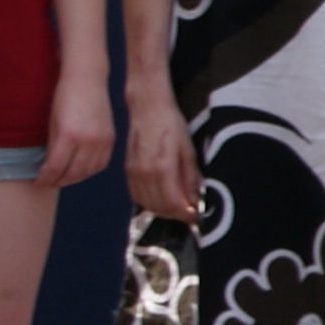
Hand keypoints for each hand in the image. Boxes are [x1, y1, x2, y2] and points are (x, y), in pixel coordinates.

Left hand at [38, 75, 115, 189]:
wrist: (87, 78)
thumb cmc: (64, 96)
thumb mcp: (52, 121)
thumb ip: (52, 146)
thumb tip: (49, 167)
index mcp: (69, 134)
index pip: (55, 167)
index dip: (45, 178)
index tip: (38, 182)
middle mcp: (88, 140)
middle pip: (73, 173)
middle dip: (58, 181)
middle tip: (48, 183)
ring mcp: (102, 140)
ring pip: (88, 171)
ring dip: (74, 179)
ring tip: (62, 178)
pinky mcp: (110, 139)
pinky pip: (101, 164)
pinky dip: (90, 171)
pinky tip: (80, 170)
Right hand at [124, 83, 199, 222]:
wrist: (147, 108)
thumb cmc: (171, 125)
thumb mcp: (188, 150)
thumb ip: (190, 178)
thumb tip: (195, 201)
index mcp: (162, 168)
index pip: (173, 204)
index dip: (186, 215)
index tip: (197, 217)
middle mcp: (144, 173)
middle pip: (159, 208)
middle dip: (176, 215)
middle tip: (190, 213)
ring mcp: (133, 173)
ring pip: (147, 205)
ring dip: (163, 211)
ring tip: (178, 207)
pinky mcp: (127, 171)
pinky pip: (137, 196)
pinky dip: (149, 203)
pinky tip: (162, 198)